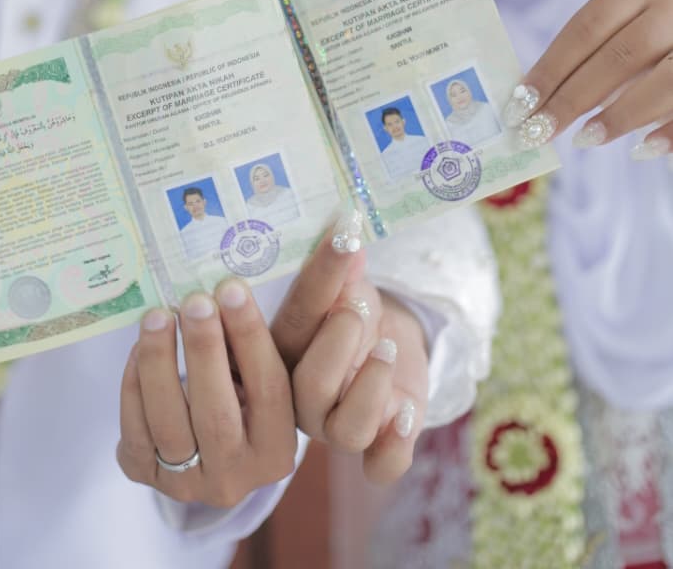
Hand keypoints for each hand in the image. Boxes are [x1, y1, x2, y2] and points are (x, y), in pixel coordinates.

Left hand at [117, 278, 296, 507]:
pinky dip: (134, 385)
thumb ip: (247, 344)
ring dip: (159, 363)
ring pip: (169, 425)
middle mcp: (235, 477)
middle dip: (204, 351)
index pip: (269, 391)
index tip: (233, 290)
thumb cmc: (240, 397)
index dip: (250, 337)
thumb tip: (225, 292)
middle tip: (195, 301)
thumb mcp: (258, 376)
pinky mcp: (146, 476)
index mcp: (276, 450)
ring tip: (157, 316)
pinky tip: (139, 347)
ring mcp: (187, 484)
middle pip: (217, 415)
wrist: (205, 451)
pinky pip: (134, 431)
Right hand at [272, 213, 427, 483]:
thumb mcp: (346, 285)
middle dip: (337, 346)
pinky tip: (406, 412)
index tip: (343, 238)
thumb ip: (342, 267)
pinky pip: (382, 467)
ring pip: (346, 431)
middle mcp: (304, 396)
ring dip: (369, 389)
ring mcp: (339, 425)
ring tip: (385, 350)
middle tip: (355, 308)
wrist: (384, 339)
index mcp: (286, 350)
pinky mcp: (379, 444)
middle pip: (309, 389)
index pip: (296, 316)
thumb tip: (346, 226)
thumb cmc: (350, 309)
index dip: (319, 279)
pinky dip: (395, 445)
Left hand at [505, 0, 672, 159]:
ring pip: (663, 79)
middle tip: (538, 131)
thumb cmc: (662, 33)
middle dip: (573, 98)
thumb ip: (594, 53)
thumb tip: (534, 98)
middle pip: (619, 55)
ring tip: (584, 140)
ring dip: (619, 114)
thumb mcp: (631, 25)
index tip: (518, 105)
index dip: (551, 68)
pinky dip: (668, 131)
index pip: (587, 27)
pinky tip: (641, 151)